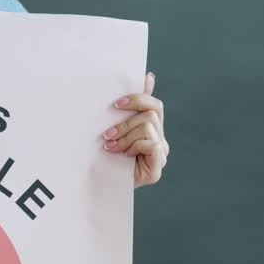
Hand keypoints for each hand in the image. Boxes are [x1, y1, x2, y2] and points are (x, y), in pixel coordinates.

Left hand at [102, 72, 168, 187]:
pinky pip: (152, 145)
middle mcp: (161, 140)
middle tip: (108, 133)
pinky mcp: (157, 169)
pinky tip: (124, 155)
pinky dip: (135, 147)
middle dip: (126, 122)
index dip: (138, 98)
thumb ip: (130, 107)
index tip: (116, 103)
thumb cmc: (108, 155)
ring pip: (149, 128)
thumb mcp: (117, 128)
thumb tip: (149, 76)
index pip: (154, 104)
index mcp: (153, 128)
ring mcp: (162, 154)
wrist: (102, 186)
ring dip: (126, 137)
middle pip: (151, 114)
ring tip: (111, 147)